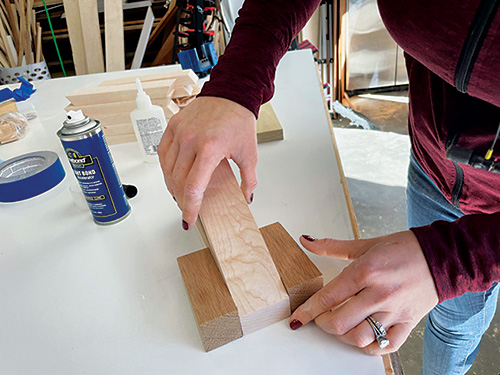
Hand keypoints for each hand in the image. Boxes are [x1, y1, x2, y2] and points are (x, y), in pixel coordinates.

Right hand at [158, 96, 257, 228]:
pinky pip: (163, 153)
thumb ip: (249, 180)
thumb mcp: (249, 153)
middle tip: (188, 208)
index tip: (189, 219)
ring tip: (181, 194)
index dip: (189, 207)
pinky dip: (166, 167)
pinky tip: (173, 175)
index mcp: (210, 148)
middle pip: (177, 181)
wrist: (231, 94)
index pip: (193, 187)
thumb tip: (247, 197)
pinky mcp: (173, 126)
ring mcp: (179, 132)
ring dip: (172, 186)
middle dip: (182, 200)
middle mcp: (191, 140)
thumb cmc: (239, 120)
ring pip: (167, 169)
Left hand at [289, 231, 437, 354]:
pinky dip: (370, 346)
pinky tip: (363, 336)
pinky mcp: (408, 323)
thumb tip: (306, 241)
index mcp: (365, 271)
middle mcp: (378, 294)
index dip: (307, 310)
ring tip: (341, 326)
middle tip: (321, 318)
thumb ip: (331, 246)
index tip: (297, 318)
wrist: (441, 256)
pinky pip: (386, 346)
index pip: (327, 297)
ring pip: (360, 337)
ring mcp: (394, 311)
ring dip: (343, 336)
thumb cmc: (402, 248)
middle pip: (339, 322)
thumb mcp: (364, 244)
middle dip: (323, 323)